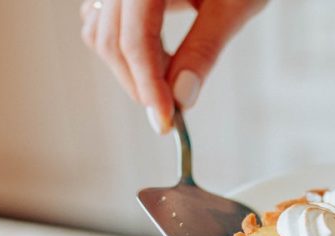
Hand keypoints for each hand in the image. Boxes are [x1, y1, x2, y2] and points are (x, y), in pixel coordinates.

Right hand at [79, 0, 265, 132]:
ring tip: (167, 83)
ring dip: (128, 67)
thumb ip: (204, 49)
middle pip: (109, 39)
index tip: (166, 123)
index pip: (133, 39)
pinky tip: (155, 59)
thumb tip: (182, 99)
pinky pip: (101, 18)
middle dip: (137, 81)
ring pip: (100, 32)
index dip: (148, 86)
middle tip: (168, 112)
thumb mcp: (234, 4)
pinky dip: (123, 46)